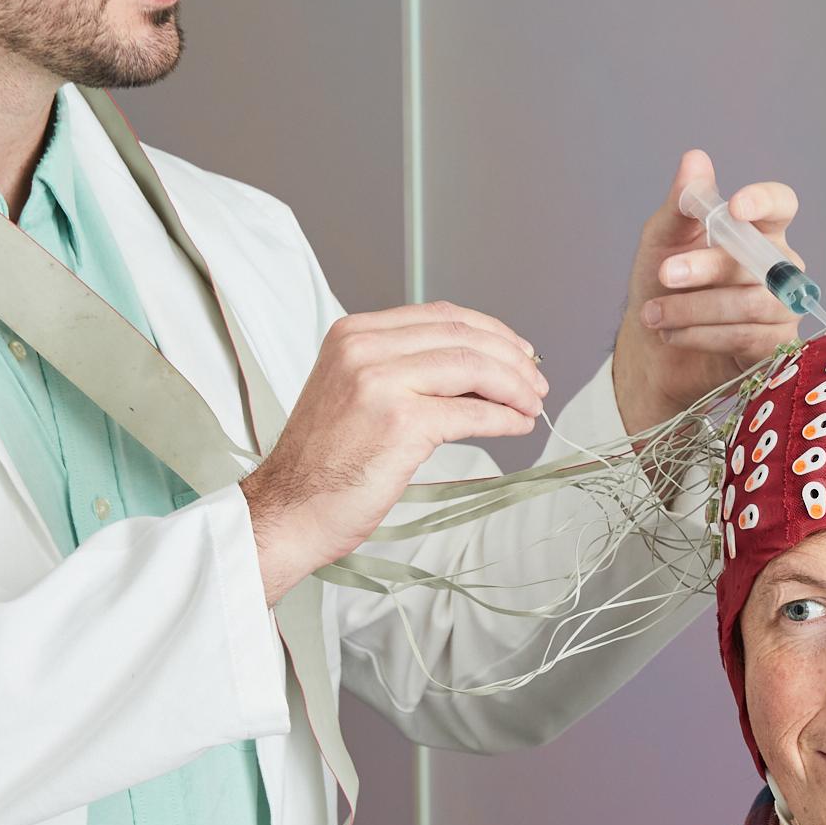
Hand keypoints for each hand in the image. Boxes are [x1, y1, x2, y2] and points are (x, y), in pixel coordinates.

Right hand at [241, 302, 547, 604]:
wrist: (289, 509)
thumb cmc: (323, 463)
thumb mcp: (357, 392)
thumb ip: (407, 370)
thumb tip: (481, 371)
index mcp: (354, 334)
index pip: (441, 316)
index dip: (491, 332)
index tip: (520, 352)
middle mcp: (365, 349)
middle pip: (463, 337)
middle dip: (512, 359)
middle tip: (537, 383)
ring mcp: (381, 382)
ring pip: (474, 367)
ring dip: (516, 387)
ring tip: (532, 405)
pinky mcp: (401, 422)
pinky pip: (471, 413)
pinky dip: (504, 419)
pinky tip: (516, 426)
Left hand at [613, 150, 803, 433]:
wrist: (653, 349)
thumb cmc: (661, 285)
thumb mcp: (662, 240)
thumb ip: (681, 203)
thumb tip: (695, 159)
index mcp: (757, 230)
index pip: (781, 205)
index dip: (765, 202)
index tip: (735, 208)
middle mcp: (779, 266)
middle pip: (758, 260)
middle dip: (705, 266)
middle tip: (663, 273)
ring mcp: (783, 307)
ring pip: (749, 303)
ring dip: (693, 308)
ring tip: (653, 314)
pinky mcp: (776, 345)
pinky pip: (745, 336)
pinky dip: (701, 335)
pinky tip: (672, 334)